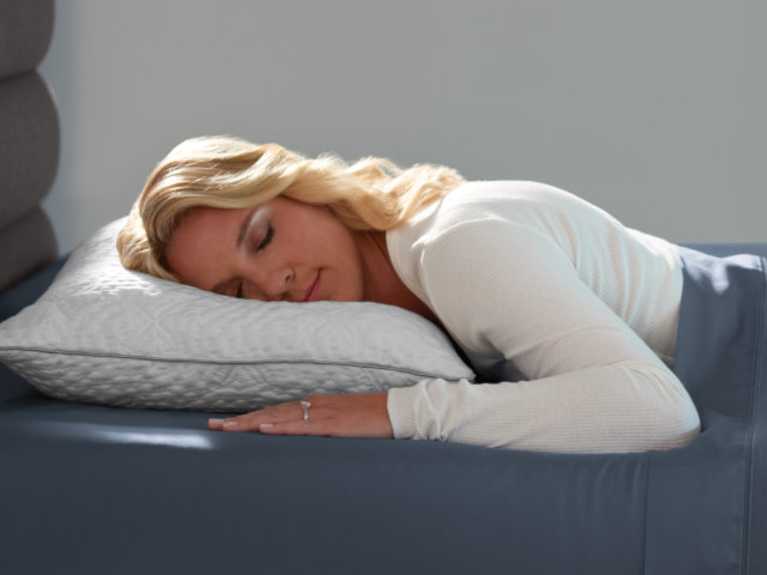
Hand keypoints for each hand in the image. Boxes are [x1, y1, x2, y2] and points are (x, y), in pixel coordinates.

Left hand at [208, 392, 393, 438]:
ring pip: (278, 418)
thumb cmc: (372, 417)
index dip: (251, 417)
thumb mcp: (343, 421)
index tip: (228, 424)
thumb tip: (307, 433)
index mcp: (315, 405)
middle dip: (241, 421)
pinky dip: (280, 427)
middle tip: (212, 426)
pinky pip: (301, 426)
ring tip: (227, 429)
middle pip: (270, 413)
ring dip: (251, 423)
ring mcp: (321, 414)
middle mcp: (313, 405)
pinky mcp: (332, 424)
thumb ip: (323, 424)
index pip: (275, 411)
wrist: (396, 410)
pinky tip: (263, 429)